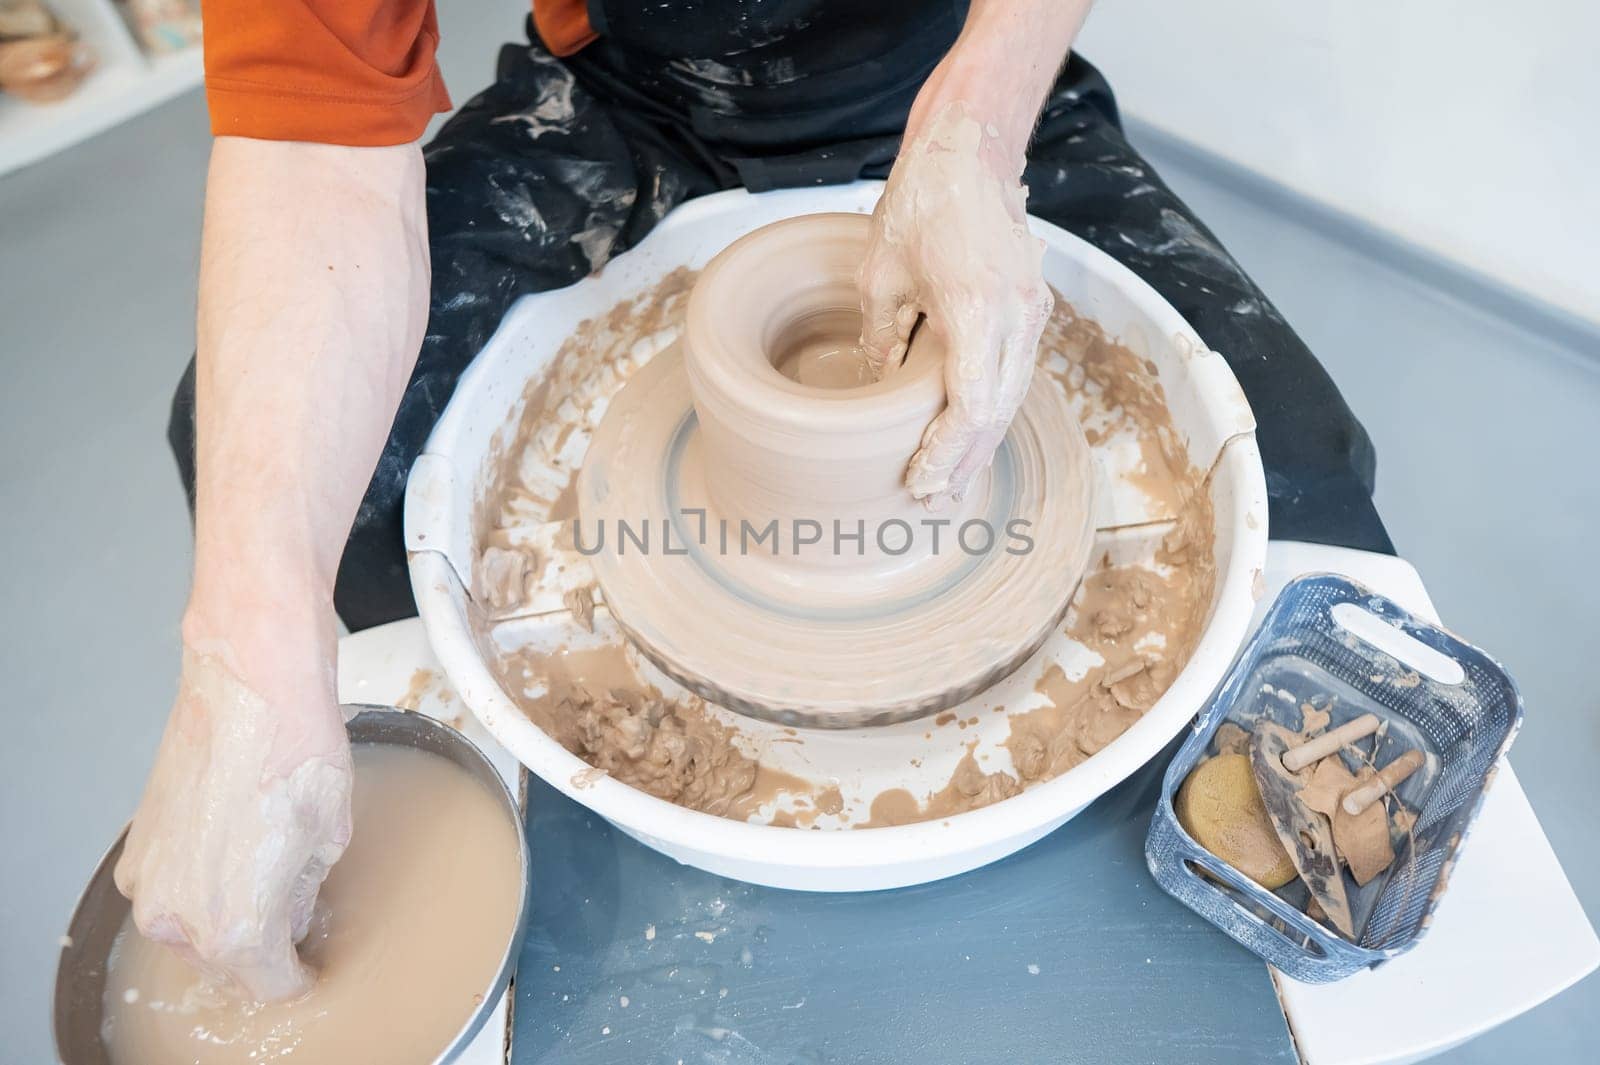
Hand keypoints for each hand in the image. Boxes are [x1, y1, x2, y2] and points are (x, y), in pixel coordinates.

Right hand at [114, 639, 350, 1000]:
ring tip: (266, 863)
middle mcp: (180, 919)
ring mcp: (148, 884)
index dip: (300, 973)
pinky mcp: (134, 848)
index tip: (311, 959)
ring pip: (193, 926)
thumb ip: (302, 894)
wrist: (250, 686)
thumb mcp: (328, 838)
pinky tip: (233, 838)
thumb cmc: (297, 751)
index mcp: (238, 929)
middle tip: (297, 907)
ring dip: (226, 910)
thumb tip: (289, 912)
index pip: (271, 985)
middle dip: (263, 943)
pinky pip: (171, 886)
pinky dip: (198, 877)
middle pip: (227, 962)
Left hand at [860, 100, 1052, 508]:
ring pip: (1011, 399)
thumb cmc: (923, 202)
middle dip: (963, 463)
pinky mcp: (1031, 308)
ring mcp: (1032, 312)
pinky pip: (1013, 375)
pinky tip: (967, 436)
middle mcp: (1018, 316)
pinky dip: (990, 412)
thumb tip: (874, 393)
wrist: (971, 150)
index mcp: (979, 308)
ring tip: (947, 485)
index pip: (971, 407)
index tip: (917, 481)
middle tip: (930, 502)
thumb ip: (880, 339)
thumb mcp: (880, 276)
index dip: (945, 454)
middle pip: (997, 414)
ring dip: (979, 444)